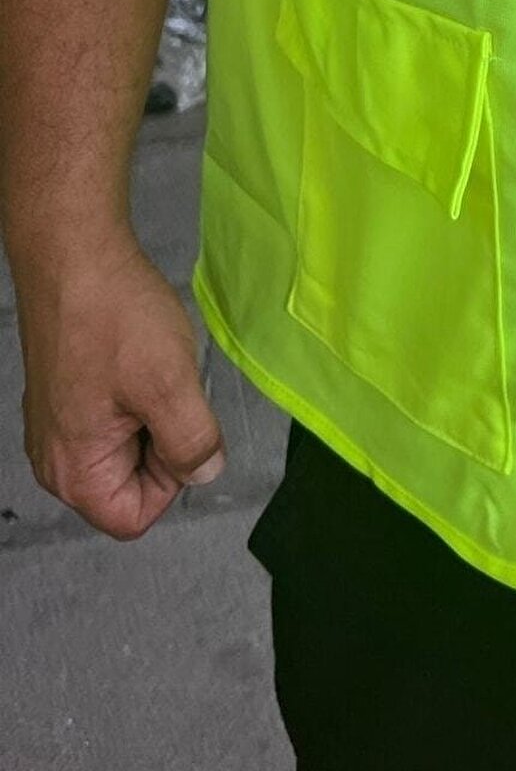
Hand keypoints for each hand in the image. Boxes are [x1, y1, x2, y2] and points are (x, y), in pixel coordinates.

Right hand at [16, 231, 224, 538]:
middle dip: (163, 442)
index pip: (135, 517)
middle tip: (164, 387)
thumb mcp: (171, 385)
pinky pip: (115, 417)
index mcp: (73, 470)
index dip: (172, 479)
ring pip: (127, 447)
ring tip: (149, 368)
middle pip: (130, 484)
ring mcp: (57, 426)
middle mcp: (55, 458)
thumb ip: (193, 444)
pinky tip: (136, 356)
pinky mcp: (65, 396)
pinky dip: (136, 393)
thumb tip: (205, 473)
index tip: (179, 427)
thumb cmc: (113, 315)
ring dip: (153, 413)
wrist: (74, 254)